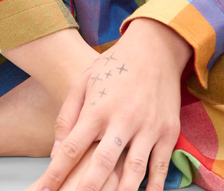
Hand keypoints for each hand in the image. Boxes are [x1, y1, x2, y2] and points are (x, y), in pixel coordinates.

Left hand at [34, 19, 192, 190]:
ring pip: (133, 172)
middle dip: (86, 189)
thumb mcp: (83, 80)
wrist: (155, 48)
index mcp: (98, 108)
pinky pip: (160, 168)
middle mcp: (122, 120)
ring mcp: (147, 127)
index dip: (56, 173)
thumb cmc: (114, 64)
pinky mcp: (168, 132)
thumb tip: (56, 151)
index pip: (72, 147)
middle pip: (101, 165)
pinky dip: (154, 188)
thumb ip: (67, 115)